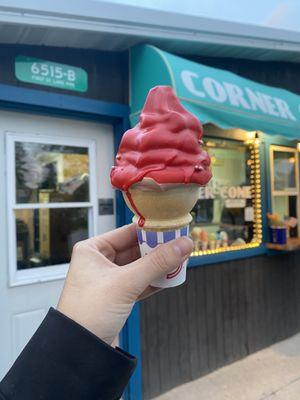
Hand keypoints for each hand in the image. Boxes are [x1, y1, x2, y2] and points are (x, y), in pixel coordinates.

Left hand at [57, 224, 192, 344]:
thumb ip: (157, 263)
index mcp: (93, 249)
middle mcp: (99, 261)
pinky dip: (154, 280)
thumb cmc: (89, 312)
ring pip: (139, 266)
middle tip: (181, 246)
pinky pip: (139, 282)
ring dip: (158, 265)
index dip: (152, 230)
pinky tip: (169, 278)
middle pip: (135, 248)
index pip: (127, 231)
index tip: (173, 228)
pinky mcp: (116, 295)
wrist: (79, 351)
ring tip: (180, 260)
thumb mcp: (126, 283)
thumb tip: (183, 244)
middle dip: (158, 249)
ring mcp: (108, 279)